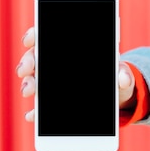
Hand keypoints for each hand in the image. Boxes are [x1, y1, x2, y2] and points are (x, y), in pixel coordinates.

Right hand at [16, 27, 136, 121]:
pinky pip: (40, 106)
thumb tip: (124, 79)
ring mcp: (52, 81)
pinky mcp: (52, 101)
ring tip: (29, 91)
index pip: (47, 34)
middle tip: (25, 70)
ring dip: (28, 84)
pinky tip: (32, 116)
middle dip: (28, 61)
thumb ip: (123, 73)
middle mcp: (56, 61)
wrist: (115, 95)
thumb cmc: (115, 76)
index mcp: (71, 48)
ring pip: (33, 79)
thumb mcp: (121, 73)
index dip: (35, 35)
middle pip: (35, 56)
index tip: (29, 41)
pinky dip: (35, 111)